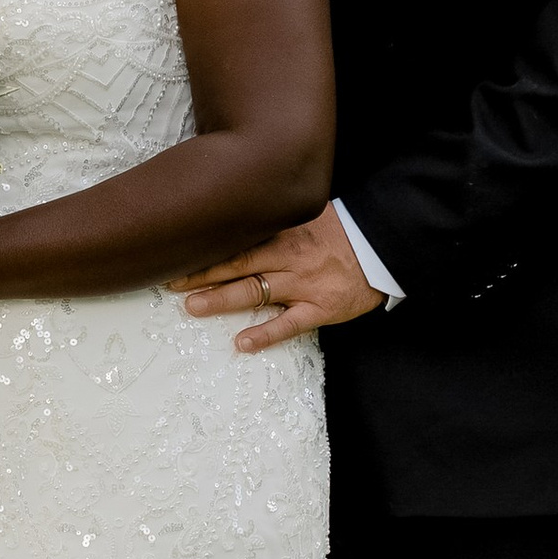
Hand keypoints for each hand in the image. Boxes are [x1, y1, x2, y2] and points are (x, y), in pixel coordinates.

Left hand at [177, 205, 383, 351]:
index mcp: (285, 232)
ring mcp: (304, 284)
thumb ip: (277, 220)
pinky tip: (242, 343)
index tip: (179, 251)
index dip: (207, 247)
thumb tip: (240, 215)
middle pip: (237, 265)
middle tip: (171, 281)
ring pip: (256, 292)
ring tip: (193, 306)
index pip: (238, 240)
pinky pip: (289, 324)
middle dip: (202, 274)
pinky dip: (265, 334)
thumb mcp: (309, 215)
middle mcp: (290, 257)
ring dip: (222, 299)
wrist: (386, 245)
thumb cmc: (345, 230)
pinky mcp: (320, 308)